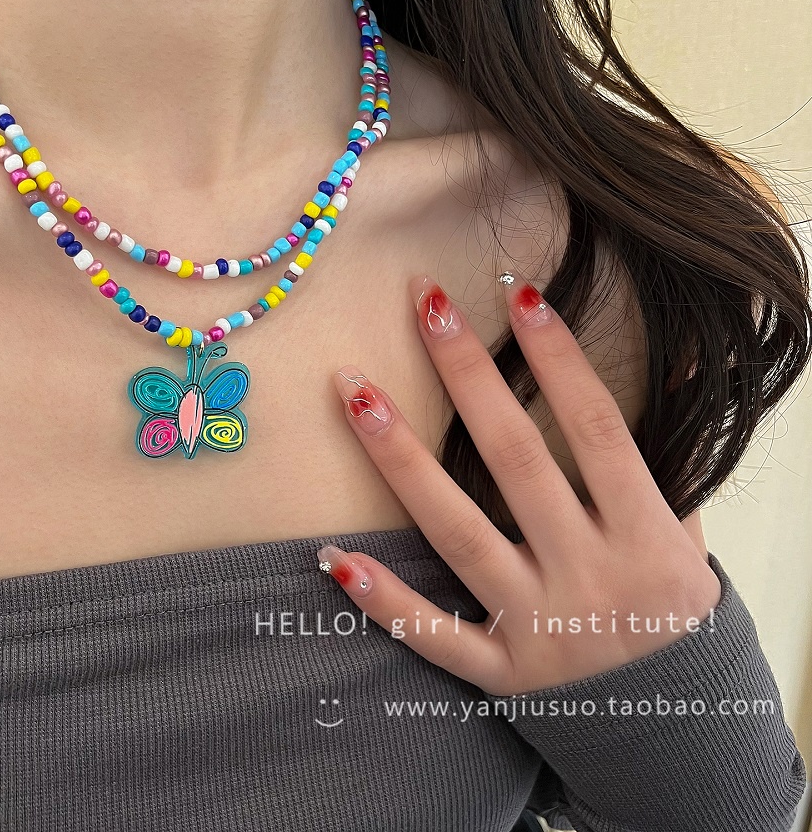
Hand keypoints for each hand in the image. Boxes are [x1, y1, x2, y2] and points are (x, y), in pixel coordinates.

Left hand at [318, 272, 721, 696]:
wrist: (681, 731)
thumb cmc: (677, 615)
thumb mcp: (690, 536)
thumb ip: (668, 452)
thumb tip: (681, 357)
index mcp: (646, 539)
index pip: (598, 431)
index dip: (561, 360)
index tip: (517, 292)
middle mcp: (590, 579)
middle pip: (517, 463)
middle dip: (468, 377)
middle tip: (424, 304)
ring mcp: (540, 628)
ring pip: (459, 535)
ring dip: (401, 460)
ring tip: (352, 392)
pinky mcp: (502, 673)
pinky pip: (435, 637)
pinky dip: (385, 602)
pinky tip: (333, 557)